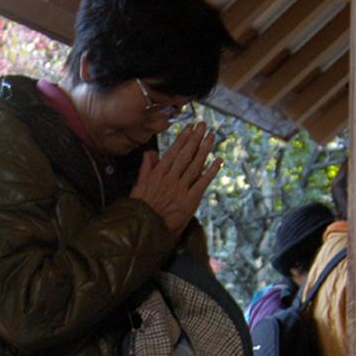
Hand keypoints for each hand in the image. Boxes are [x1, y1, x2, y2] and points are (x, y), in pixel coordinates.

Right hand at [130, 122, 221, 238]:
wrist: (143, 230)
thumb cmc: (139, 210)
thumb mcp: (138, 187)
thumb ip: (145, 169)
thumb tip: (149, 153)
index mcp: (157, 175)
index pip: (173, 153)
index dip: (183, 139)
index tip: (190, 127)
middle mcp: (170, 179)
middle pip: (186, 155)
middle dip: (195, 138)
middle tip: (203, 125)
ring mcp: (181, 189)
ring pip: (195, 165)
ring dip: (205, 150)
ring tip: (211, 136)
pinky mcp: (189, 201)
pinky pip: (202, 183)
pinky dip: (211, 171)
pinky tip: (218, 160)